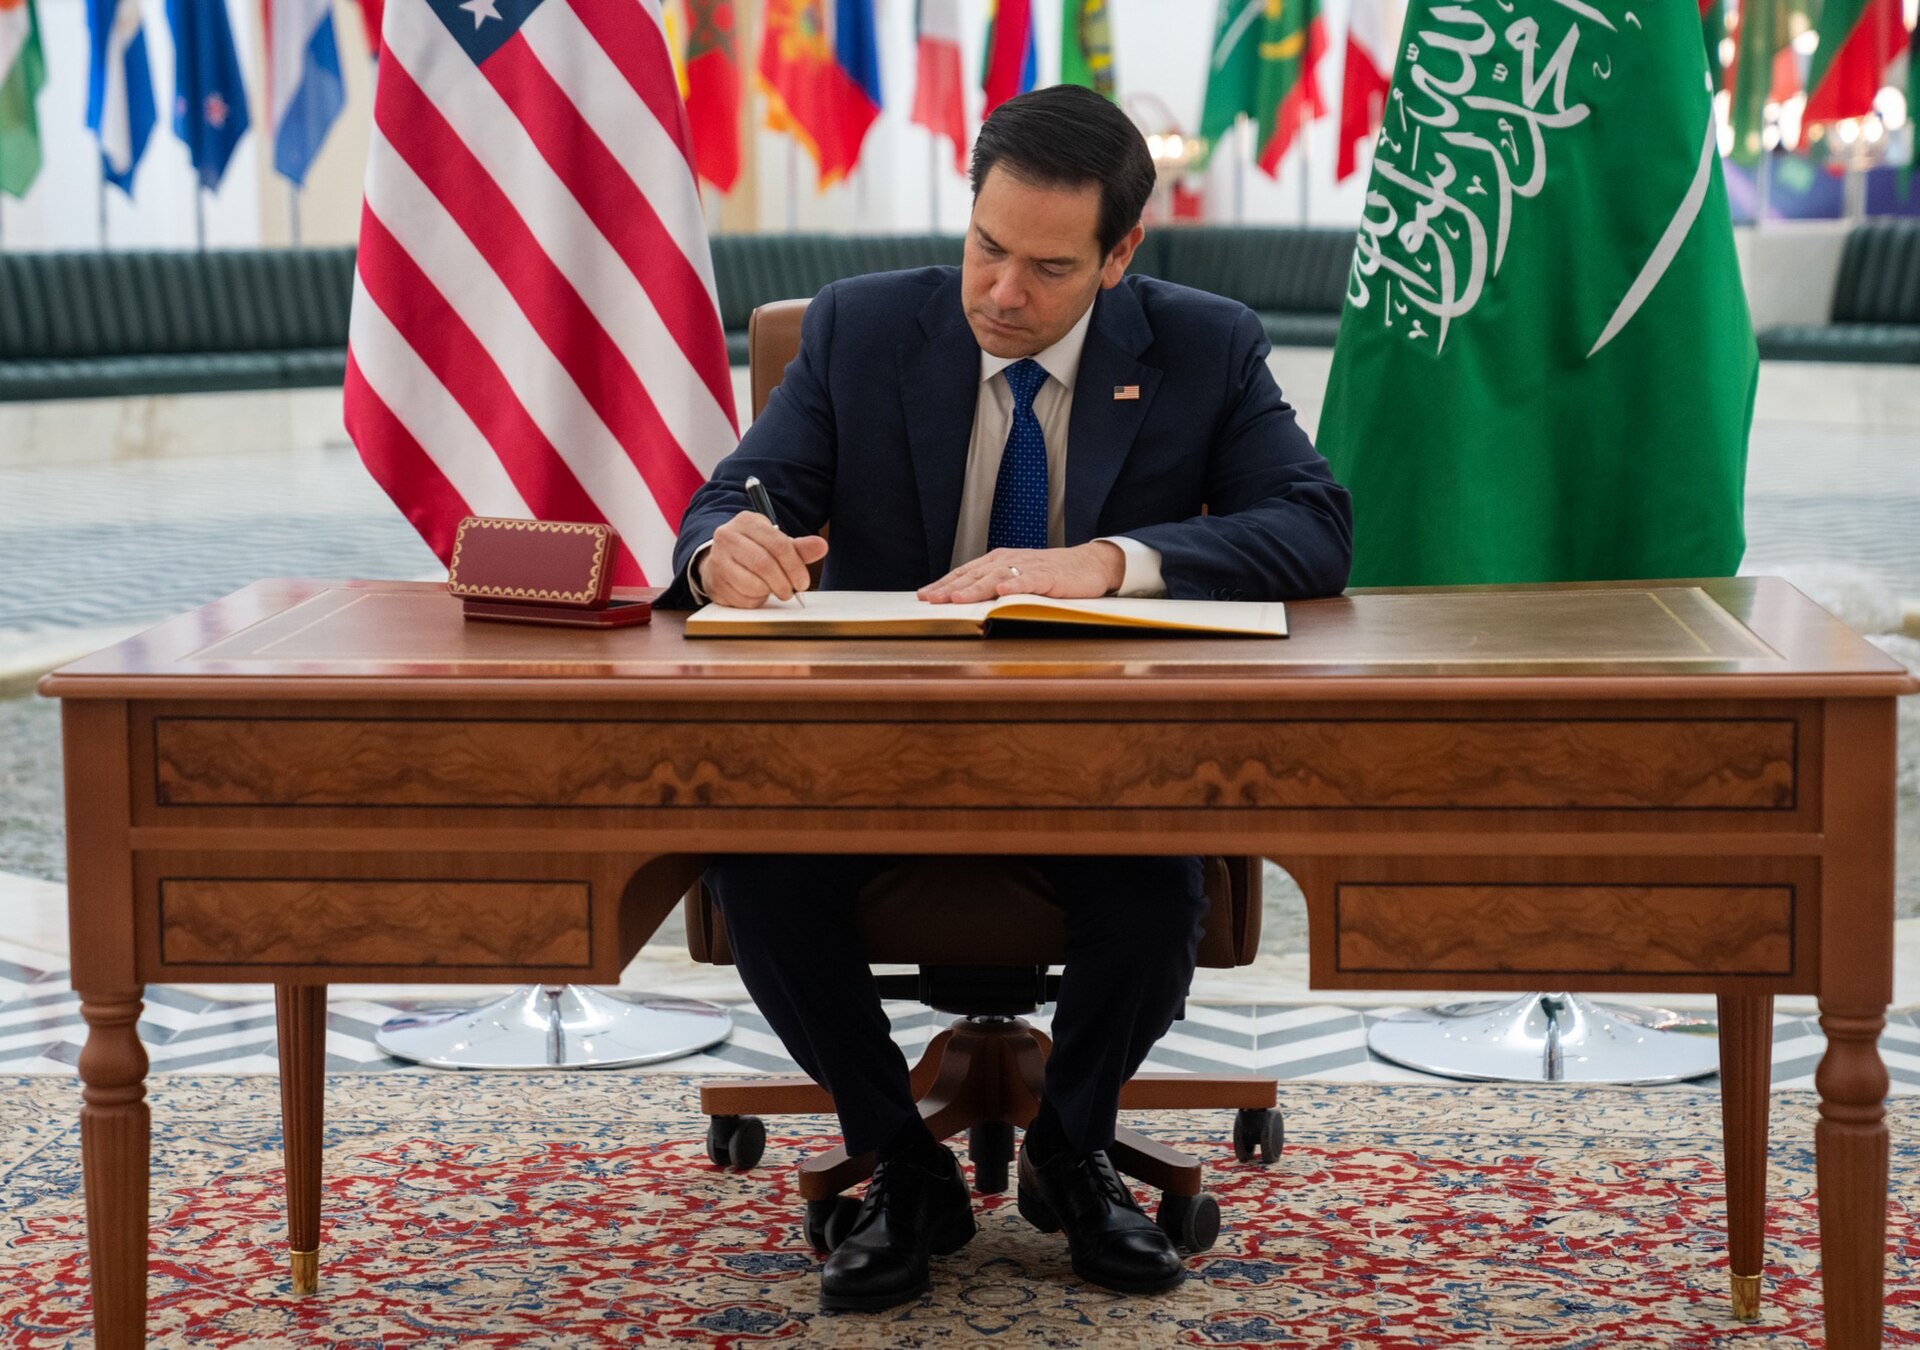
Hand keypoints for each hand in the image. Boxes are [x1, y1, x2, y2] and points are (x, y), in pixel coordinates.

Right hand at [698, 510, 828, 607]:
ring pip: (752, 584)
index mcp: (747, 521)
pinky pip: (742, 599)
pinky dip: (755, 600)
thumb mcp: (776, 543)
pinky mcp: (713, 582)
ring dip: (768, 592)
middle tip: (791, 591)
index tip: (803, 581)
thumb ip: (799, 548)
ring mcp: (718, 559)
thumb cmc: (754, 550)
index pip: (778, 544)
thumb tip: (821, 546)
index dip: (794, 566)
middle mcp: (728, 536)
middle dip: (783, 583)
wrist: (722, 559)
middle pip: (764, 564)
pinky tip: (756, 592)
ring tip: (771, 588)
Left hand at [918, 542, 1123, 603]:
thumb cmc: (1051, 573)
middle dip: (950, 587)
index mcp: (998, 560)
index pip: (965, 572)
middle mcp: (1009, 560)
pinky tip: (1002, 590)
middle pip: (975, 574)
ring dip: (975, 588)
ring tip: (956, 599)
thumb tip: (964, 601)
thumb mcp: (1017, 576)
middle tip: (929, 599)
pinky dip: (1015, 584)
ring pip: (996, 577)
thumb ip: (994, 585)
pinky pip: (1029, 580)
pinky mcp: (1048, 576)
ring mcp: (1028, 567)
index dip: (943, 583)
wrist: (1089, 564)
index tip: (923, 596)